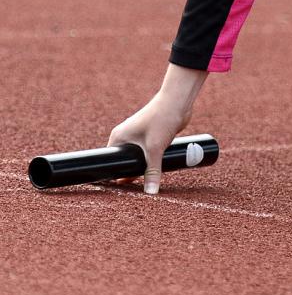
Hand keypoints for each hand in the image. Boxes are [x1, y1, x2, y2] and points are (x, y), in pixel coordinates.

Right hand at [107, 64, 207, 193]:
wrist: (178, 102)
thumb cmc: (161, 119)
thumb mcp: (155, 149)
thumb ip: (153, 171)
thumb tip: (151, 192)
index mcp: (119, 138)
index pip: (111, 160)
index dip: (114, 174)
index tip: (117, 190)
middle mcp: (126, 137)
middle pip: (125, 161)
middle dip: (130, 174)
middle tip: (134, 191)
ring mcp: (139, 136)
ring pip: (139, 158)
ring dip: (143, 168)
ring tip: (146, 183)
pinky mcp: (152, 136)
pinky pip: (149, 154)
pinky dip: (151, 162)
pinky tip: (157, 172)